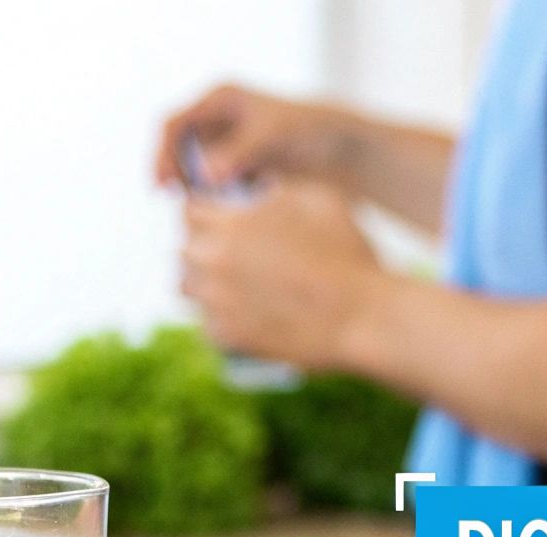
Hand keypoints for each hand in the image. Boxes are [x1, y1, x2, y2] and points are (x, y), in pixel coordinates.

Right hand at [155, 84, 351, 190]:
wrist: (337, 146)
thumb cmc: (307, 129)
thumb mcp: (272, 135)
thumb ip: (238, 152)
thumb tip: (203, 175)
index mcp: (218, 99)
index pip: (173, 124)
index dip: (163, 154)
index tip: (163, 184)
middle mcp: (216, 119)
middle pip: (177, 151)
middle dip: (177, 177)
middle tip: (184, 203)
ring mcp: (224, 144)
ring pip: (194, 172)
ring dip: (196, 192)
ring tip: (211, 208)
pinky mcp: (235, 166)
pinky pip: (213, 186)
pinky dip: (215, 199)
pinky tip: (228, 211)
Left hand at [181, 181, 382, 368]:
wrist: (362, 316)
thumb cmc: (348, 254)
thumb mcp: (317, 200)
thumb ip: (276, 191)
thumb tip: (257, 192)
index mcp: (231, 222)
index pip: (189, 209)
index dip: (203, 211)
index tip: (216, 218)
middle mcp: (213, 260)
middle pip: (184, 249)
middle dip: (202, 246)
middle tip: (227, 252)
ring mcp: (215, 301)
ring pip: (188, 287)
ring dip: (203, 281)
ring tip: (229, 283)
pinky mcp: (225, 336)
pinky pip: (206, 322)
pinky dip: (219, 318)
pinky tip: (241, 314)